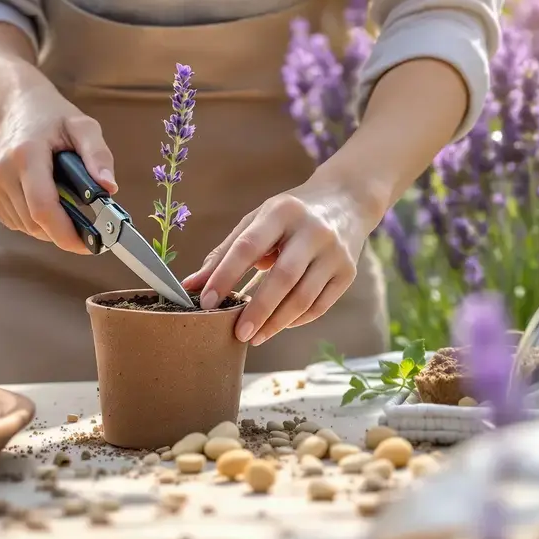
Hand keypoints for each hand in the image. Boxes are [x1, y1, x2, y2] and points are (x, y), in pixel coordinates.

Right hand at [0, 81, 117, 253]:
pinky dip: (37, 222)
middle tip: (89, 226)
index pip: (43, 208)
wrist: (14, 107)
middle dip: (65, 231)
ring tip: (68, 204)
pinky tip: (48, 201)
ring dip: (52, 227)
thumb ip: (98, 155)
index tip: (90, 245)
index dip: (67, 234)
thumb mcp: (83, 126)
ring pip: (28, 228)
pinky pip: (18, 224)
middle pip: (36, 223)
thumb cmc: (53, 117)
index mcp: (26, 155)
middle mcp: (3, 173)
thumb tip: (110, 188)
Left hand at [180, 181, 372, 345]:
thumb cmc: (289, 216)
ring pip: (304, 297)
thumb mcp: (257, 221)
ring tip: (254, 337)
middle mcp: (313, 230)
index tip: (206, 302)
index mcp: (282, 212)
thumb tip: (190, 285)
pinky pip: (320, 305)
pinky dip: (296, 320)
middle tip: (237, 334)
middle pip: (283, 277)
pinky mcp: (348, 272)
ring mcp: (334, 253)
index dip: (225, 276)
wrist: (345, 201)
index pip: (248, 246)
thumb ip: (225, 253)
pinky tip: (278, 325)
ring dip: (276, 322)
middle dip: (257, 309)